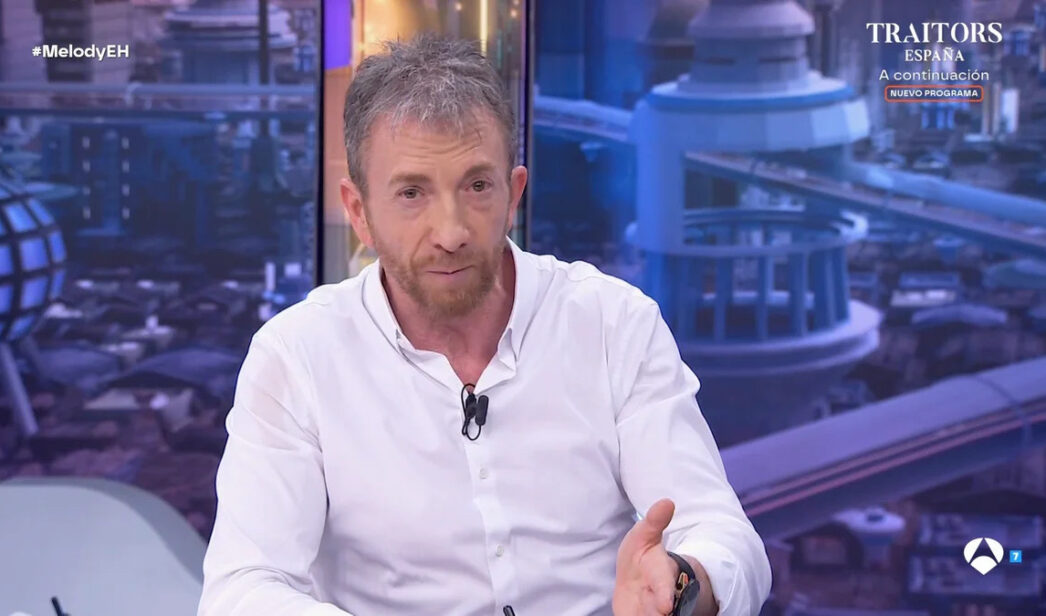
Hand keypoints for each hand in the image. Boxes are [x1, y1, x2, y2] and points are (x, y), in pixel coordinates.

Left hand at [612, 498, 679, 615]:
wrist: (637, 582)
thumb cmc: (642, 556)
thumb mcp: (644, 535)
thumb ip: (654, 521)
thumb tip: (667, 501)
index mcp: (662, 574)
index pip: (665, 584)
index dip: (666, 594)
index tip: (666, 605)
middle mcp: (660, 597)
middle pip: (662, 609)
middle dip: (657, 612)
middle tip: (658, 613)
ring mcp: (650, 612)